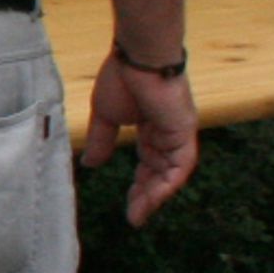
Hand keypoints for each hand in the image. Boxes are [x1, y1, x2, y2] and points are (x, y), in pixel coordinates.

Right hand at [79, 53, 197, 225]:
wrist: (138, 56)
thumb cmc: (122, 77)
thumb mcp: (105, 116)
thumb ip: (102, 141)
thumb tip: (90, 165)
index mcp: (151, 125)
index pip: (149, 161)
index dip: (139, 184)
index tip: (128, 205)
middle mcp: (168, 132)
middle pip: (160, 171)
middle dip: (146, 195)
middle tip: (133, 216)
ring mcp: (178, 132)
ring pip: (171, 173)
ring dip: (155, 195)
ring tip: (138, 214)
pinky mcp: (184, 131)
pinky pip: (180, 166)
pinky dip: (167, 184)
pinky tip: (152, 199)